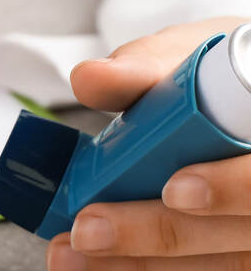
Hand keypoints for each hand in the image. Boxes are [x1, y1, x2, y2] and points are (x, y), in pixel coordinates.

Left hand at [46, 17, 250, 269]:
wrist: (237, 89)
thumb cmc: (217, 76)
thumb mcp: (186, 58)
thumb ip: (140, 70)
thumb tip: (88, 78)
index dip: (231, 187)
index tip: (174, 190)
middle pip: (238, 232)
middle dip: (157, 232)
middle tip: (88, 230)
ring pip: (220, 262)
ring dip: (141, 264)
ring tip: (74, 255)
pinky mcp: (236, 246)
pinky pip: (205, 266)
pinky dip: (149, 269)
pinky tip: (100, 265)